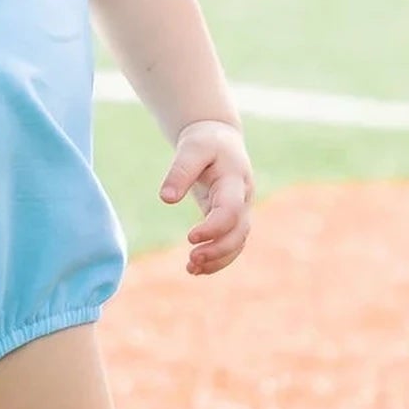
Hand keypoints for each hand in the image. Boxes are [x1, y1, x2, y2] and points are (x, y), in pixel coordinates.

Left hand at [160, 119, 253, 275]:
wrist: (219, 139)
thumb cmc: (205, 142)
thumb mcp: (191, 148)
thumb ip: (180, 171)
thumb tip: (166, 199)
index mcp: (235, 180)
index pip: (231, 210)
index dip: (214, 227)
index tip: (190, 238)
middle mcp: (243, 198)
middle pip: (239, 232)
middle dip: (218, 250)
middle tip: (191, 260)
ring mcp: (240, 210)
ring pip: (238, 242)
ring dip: (218, 259)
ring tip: (191, 269)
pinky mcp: (230, 218)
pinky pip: (230, 243)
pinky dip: (217, 258)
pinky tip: (195, 268)